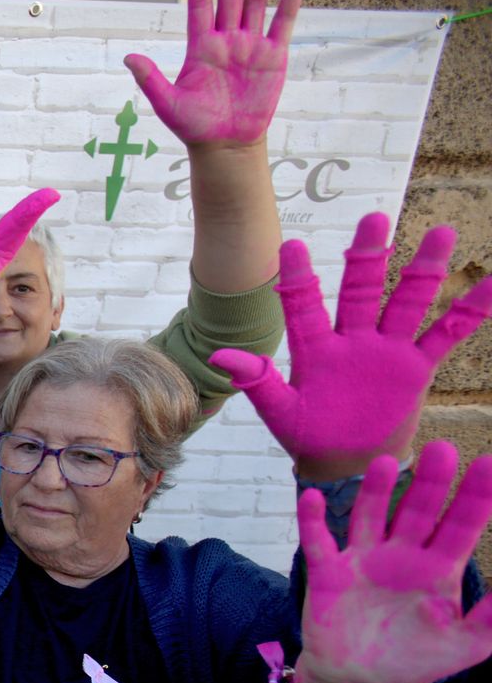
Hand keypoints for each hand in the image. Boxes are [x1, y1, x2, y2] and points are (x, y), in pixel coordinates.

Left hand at [124, 0, 304, 148]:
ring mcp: (250, 45)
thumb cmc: (194, 126)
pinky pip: (283, 21)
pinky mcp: (273, 56)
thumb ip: (149, 79)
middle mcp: (226, 40)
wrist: (225, 145)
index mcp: (200, 47)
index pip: (200, 4)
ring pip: (257, 1)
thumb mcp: (167, 103)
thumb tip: (128, 57)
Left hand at [212, 213, 491, 477]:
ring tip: (440, 233)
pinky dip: (469, 310)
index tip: (293, 245)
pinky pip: (446, 334)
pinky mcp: (416, 367)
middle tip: (374, 218)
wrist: (346, 464)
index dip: (299, 277)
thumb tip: (217, 356)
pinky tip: (489, 284)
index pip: (304, 304)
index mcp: (315, 348)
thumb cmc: (307, 436)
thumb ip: (257, 381)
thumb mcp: (280, 411)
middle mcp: (352, 340)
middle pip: (362, 290)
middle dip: (368, 255)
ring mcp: (386, 350)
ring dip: (424, 270)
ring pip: (407, 302)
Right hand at [294, 441, 491, 682]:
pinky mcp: (328, 572)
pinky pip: (319, 540)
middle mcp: (401, 555)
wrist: (357, 679)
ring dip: (377, 491)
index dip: (476, 497)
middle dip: (431, 482)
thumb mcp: (465, 646)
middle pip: (418, 510)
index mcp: (437, 569)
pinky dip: (313, 519)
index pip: (461, 526)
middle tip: (442, 451)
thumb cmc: (412, 661)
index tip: (488, 464)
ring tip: (385, 463)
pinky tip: (311, 496)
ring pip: (371, 515)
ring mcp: (363, 560)